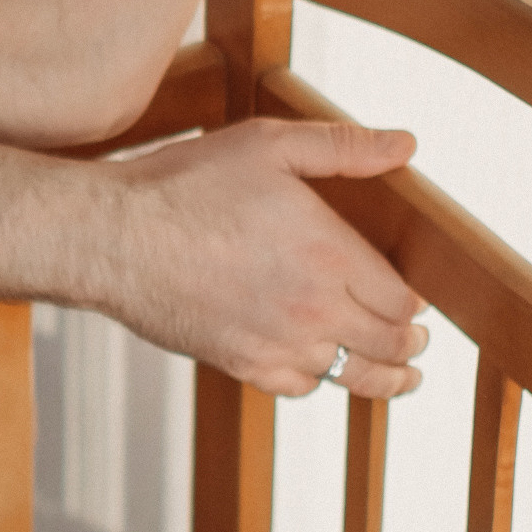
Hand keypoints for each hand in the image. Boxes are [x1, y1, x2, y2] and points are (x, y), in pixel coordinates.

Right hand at [104, 117, 427, 397]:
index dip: (416, 305)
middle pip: (387, 344)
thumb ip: (342, 146)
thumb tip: (407, 144)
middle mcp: (313, 307)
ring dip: (380, 377)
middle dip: (410, 345)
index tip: (417, 303)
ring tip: (397, 377)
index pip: (402, 300)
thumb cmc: (185, 185)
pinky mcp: (240, 364)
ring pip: (350, 376)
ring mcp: (278, 342)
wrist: (114, 239)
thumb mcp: (267, 145)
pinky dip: (316, 381)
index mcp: (330, 253)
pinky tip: (319, 372)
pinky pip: (299, 388)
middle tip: (418, 345)